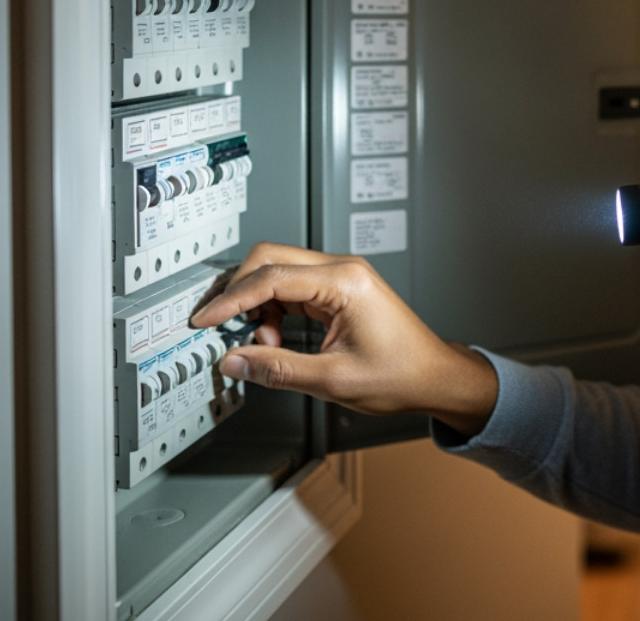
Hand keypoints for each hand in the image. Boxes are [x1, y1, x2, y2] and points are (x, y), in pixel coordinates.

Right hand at [188, 243, 497, 435]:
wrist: (435, 377)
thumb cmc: (402, 374)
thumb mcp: (332, 379)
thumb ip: (277, 369)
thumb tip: (235, 361)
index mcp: (345, 282)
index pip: (271, 277)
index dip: (230, 299)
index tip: (205, 319)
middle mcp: (344, 270)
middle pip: (270, 260)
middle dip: (239, 292)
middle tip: (219, 324)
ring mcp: (342, 277)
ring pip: (279, 272)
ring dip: (258, 305)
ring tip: (263, 344)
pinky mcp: (339, 290)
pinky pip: (293, 287)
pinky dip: (274, 310)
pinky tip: (275, 338)